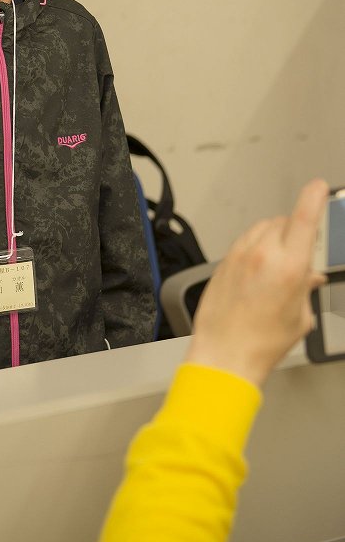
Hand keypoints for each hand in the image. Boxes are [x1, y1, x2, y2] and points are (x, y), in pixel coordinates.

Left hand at [185, 179, 328, 386]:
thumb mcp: (299, 317)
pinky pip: (245, 242)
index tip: (318, 187)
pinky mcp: (224, 261)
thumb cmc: (261, 342)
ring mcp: (239, 256)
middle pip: (283, 222)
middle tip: (300, 255)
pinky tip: (258, 271)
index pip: (303, 218)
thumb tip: (310, 277)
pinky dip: (256, 247)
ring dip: (274, 237)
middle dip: (295, 231)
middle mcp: (262, 255)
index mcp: (288, 267)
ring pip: (262, 229)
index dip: (313, 197)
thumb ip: (306, 289)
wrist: (224, 354)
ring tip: (278, 266)